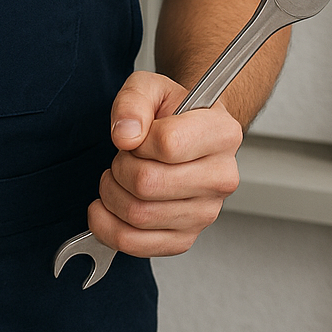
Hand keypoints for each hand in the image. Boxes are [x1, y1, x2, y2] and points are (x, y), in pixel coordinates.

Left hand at [89, 71, 240, 257]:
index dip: (138, 139)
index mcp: (222, 133)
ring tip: (120, 177)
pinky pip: (136, 245)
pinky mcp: (185, 238)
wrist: (184, 134)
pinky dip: (109, 227)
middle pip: (147, 184)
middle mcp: (221, 177)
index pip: (168, 144)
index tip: (138, 135)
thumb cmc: (170, 111)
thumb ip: (134, 101)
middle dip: (120, 167)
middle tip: (124, 157)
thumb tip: (126, 135)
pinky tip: (109, 207)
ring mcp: (206, 213)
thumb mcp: (149, 86)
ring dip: (112, 194)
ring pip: (138, 215)